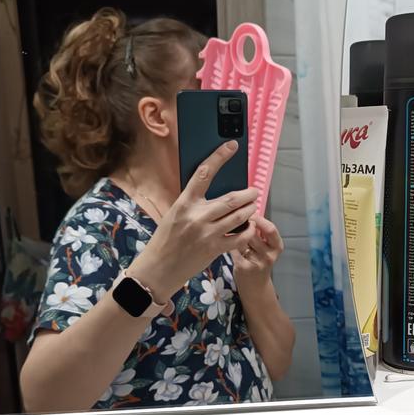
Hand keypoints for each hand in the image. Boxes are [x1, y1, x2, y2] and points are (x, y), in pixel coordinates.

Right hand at [129, 141, 257, 299]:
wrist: (159, 268)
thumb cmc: (165, 239)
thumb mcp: (174, 214)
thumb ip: (193, 203)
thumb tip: (213, 192)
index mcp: (185, 203)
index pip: (204, 173)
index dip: (219, 157)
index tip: (231, 146)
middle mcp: (197, 216)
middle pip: (231, 198)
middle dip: (248, 193)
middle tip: (254, 191)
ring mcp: (207, 233)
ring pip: (239, 216)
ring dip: (251, 210)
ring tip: (253, 207)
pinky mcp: (214, 249)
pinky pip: (239, 238)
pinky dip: (249, 231)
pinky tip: (251, 227)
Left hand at [231, 215, 284, 292]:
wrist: (256, 287)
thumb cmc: (260, 262)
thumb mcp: (267, 247)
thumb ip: (261, 233)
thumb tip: (248, 212)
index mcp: (277, 247)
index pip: (270, 229)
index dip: (259, 219)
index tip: (249, 214)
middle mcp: (269, 255)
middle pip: (253, 233)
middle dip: (243, 226)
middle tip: (235, 221)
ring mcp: (256, 262)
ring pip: (242, 240)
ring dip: (234, 234)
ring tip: (231, 233)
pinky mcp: (243, 267)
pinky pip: (233, 249)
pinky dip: (228, 244)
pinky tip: (225, 243)